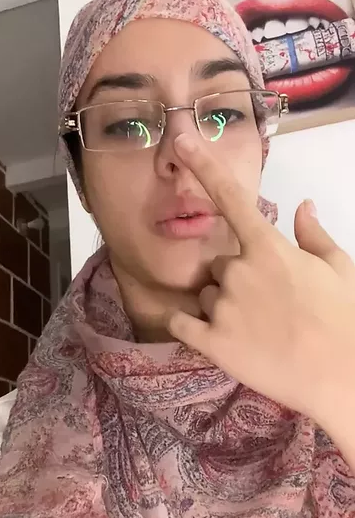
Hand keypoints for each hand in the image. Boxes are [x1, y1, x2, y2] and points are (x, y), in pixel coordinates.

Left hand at [166, 133, 354, 430]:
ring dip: (220, 303)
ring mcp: (222, 307)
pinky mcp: (211, 342)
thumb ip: (313, 234)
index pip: (230, 198)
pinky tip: (209, 333)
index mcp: (268, 248)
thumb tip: (302, 203)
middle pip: (218, 264)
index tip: (180, 140)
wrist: (342, 377)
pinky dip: (188, 323)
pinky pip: (182, 322)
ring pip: (205, 293)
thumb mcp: (339, 269)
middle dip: (234, 277)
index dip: (203, 165)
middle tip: (265, 303)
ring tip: (254, 327)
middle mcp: (238, 271)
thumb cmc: (345, 319)